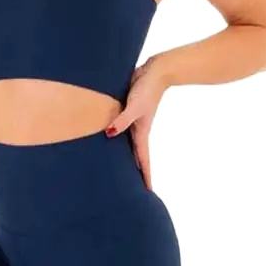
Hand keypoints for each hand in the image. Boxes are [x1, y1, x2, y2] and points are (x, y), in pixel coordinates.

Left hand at [105, 56, 168, 189]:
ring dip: (125, 157)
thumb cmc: (146, 88)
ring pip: (127, 145)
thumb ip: (122, 120)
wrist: (155, 71)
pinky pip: (121, 129)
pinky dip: (117, 138)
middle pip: (135, 157)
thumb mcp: (134, 106)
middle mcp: (137, 130)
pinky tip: (110, 139)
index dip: (145, 177)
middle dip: (135, 173)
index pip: (143, 161)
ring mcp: (133, 121)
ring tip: (118, 170)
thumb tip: (110, 134)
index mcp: (141, 133)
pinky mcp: (127, 111)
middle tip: (132, 190)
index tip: (148, 194)